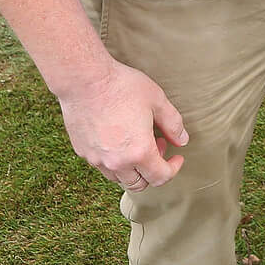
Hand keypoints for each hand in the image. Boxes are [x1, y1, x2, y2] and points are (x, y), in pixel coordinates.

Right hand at [55, 59, 187, 190]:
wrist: (84, 80)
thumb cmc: (122, 86)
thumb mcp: (157, 100)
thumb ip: (173, 124)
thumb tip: (182, 140)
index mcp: (139, 152)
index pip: (160, 177)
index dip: (173, 169)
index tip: (177, 157)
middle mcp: (116, 162)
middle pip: (138, 184)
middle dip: (152, 171)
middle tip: (157, 145)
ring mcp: (97, 159)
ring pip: (119, 177)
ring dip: (133, 167)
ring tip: (137, 140)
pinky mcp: (82, 152)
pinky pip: (102, 165)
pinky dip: (114, 160)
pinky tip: (118, 136)